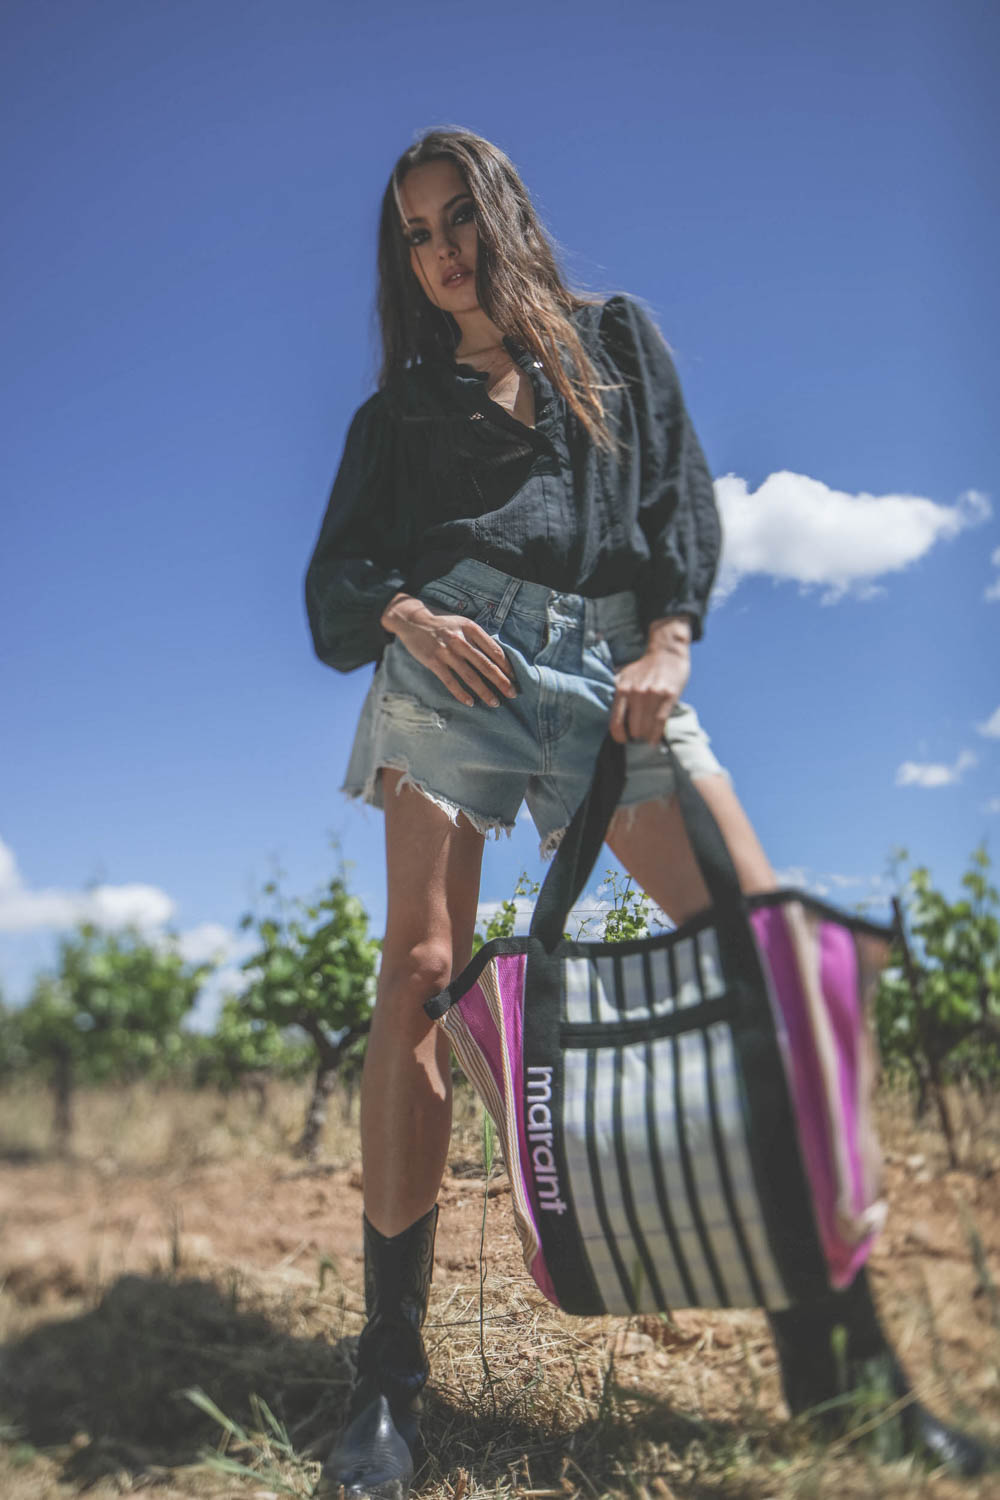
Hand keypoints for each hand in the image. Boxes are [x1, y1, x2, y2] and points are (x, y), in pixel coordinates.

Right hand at [380, 593, 516, 707]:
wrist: (413, 620)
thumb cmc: (442, 623)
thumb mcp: (462, 623)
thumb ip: (477, 638)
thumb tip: (497, 658)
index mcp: (470, 628)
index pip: (494, 650)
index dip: (506, 665)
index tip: (514, 677)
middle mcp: (460, 639)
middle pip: (485, 664)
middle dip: (501, 681)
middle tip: (513, 693)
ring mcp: (446, 651)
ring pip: (470, 676)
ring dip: (484, 691)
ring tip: (495, 702)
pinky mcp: (433, 661)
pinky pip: (450, 681)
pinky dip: (461, 693)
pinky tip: (471, 702)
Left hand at [609, 622, 690, 745]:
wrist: (666, 653)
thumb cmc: (644, 669)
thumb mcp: (624, 676)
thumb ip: (617, 693)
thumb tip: (608, 712)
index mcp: (622, 689)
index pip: (615, 722)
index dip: (618, 736)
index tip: (623, 740)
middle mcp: (636, 693)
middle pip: (633, 728)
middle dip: (635, 736)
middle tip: (638, 737)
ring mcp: (653, 694)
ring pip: (647, 727)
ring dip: (646, 736)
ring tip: (646, 738)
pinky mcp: (669, 696)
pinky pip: (660, 722)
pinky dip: (656, 735)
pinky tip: (653, 741)